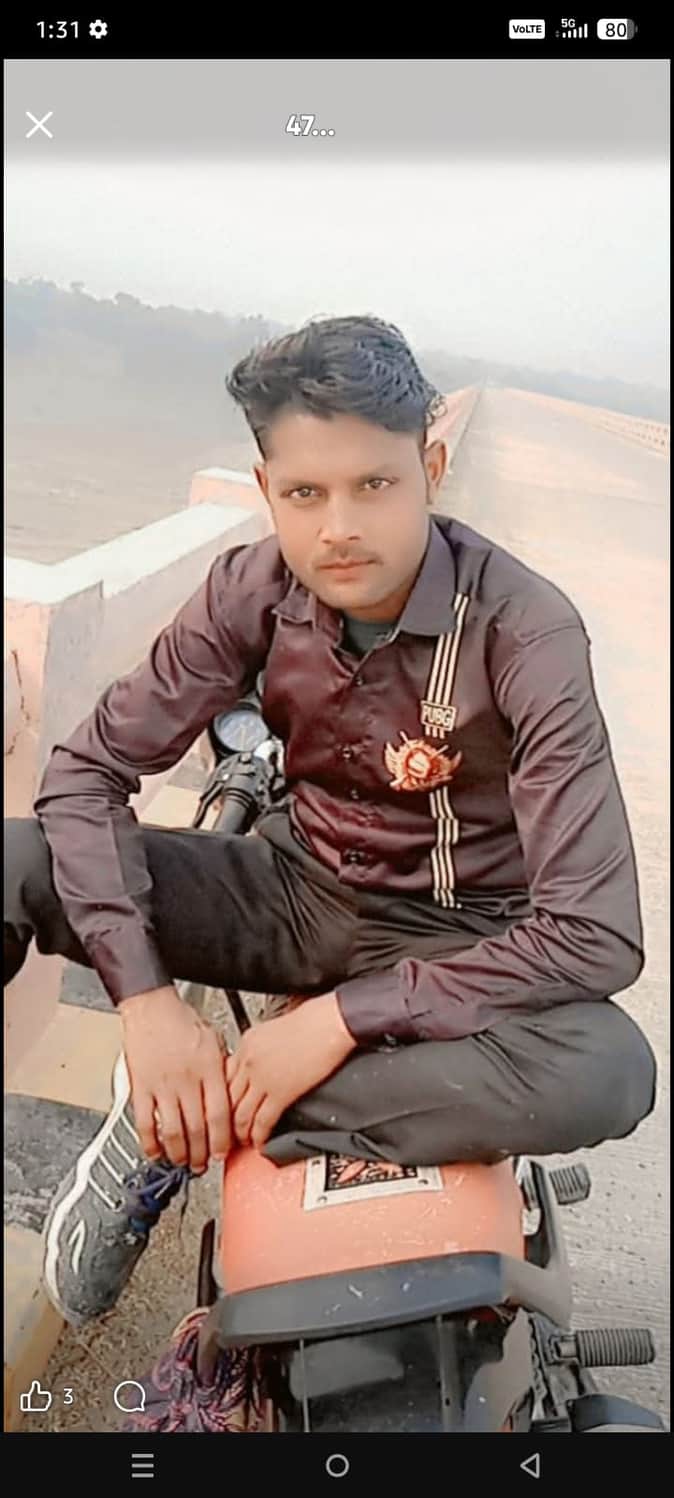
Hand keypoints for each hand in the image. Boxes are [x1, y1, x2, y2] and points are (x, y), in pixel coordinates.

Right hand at [119, 985, 230, 1169]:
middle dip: (202, 1154)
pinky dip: (150, 1143)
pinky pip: (144, 1123)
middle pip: (198, 1128)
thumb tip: (232, 1101)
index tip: (222, 1152)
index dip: (222, 1140)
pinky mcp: (140, 1087)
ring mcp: (162, 1085)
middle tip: (203, 1164)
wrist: (152, 1008)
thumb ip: (223, 1072)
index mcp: (209, 1068)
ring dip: (179, 1154)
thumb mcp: (216, 1042)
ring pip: (172, 1131)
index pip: (220, 1114)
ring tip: (183, 1162)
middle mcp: (187, 1079)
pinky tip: (155, 1152)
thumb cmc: (184, 1023)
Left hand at [226, 992, 356, 1150]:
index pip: (223, 1078)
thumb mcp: (272, 1030)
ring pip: (241, 1114)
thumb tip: (256, 1068)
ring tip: (244, 1143)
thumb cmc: (311, 1022)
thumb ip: (258, 1050)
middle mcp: (248, 1062)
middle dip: (226, 1120)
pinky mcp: (281, 1092)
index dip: (222, 1099)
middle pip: (227, 1099)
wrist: (329, 1023)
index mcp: (246, 1044)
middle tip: (228, 1132)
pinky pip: (262, 1121)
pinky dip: (259, 1137)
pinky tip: (261, 1143)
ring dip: (241, 1133)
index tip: (225, 1109)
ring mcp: (262, 1078)